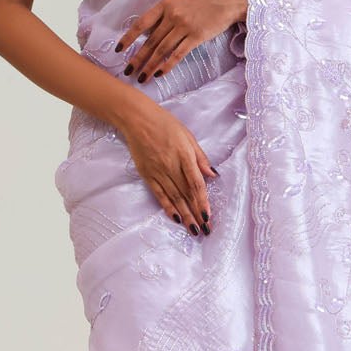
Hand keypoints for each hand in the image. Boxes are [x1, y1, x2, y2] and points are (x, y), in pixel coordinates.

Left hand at [115, 0, 246, 82]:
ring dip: (150, 65)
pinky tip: (159, 73)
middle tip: (128, 71)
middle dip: (137, 58)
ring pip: (162, 50)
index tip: (119, 49)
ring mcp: (184, 26)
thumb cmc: (203, 0)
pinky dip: (167, 65)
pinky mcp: (197, 36)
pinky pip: (178, 54)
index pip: (141, 23)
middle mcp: (172, 15)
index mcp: (165, 4)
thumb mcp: (179, 0)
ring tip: (142, 77)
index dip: (129, 37)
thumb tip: (149, 33)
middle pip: (150, 41)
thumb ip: (164, 14)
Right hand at [118, 97, 217, 235]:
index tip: (208, 216)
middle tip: (205, 230)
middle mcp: (171, 166)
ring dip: (185, 215)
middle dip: (196, 214)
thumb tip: (213, 175)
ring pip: (174, 198)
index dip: (202, 202)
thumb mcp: (188, 136)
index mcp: (184, 155)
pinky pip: (159, 194)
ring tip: (193, 230)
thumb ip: (200, 157)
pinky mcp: (147, 175)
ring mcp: (158, 172)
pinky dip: (168, 207)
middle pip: (186, 195)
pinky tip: (176, 218)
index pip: (196, 184)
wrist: (137, 120)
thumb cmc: (165, 124)